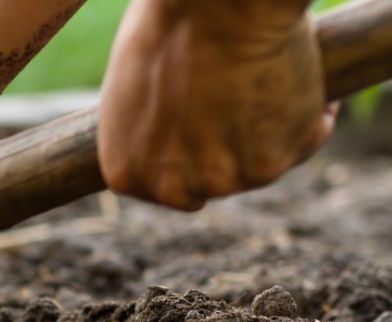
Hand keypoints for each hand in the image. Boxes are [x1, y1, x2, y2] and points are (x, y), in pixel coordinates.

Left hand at [99, 0, 334, 210]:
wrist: (219, 5)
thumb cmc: (168, 25)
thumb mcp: (131, 84)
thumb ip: (144, 126)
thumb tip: (167, 132)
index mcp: (126, 172)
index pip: (163, 183)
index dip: (188, 150)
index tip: (203, 121)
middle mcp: (170, 189)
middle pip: (210, 179)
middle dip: (225, 148)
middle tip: (237, 101)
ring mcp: (222, 182)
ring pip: (257, 163)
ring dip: (268, 130)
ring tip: (266, 78)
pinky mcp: (273, 164)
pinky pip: (302, 141)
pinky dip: (309, 112)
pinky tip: (297, 73)